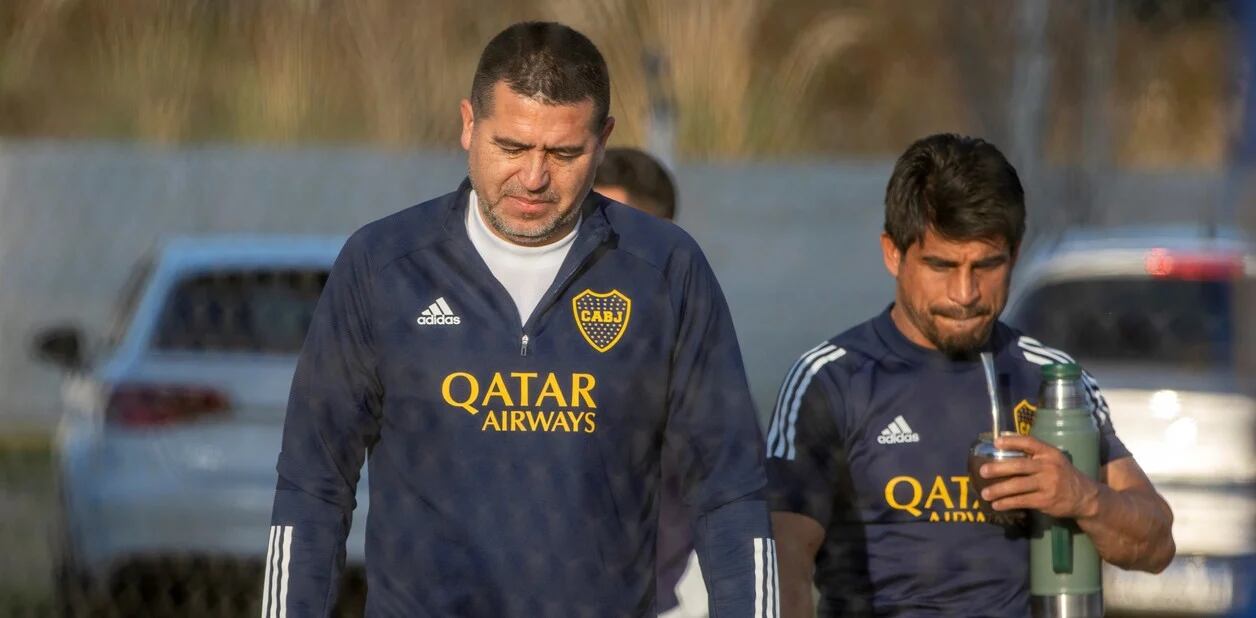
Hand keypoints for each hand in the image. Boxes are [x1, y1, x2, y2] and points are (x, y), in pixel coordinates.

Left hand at [979, 434, 1100, 518]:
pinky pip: (1022, 501)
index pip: (1029, 443)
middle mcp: (1049, 467)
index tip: (995, 442)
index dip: (1012, 441)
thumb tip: (1003, 440)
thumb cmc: (1062, 474)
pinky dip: (1007, 503)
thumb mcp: (1053, 459)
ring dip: (999, 490)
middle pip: (1020, 466)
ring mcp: (1048, 484)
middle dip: (999, 468)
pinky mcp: (1046, 500)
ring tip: (985, 493)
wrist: (1084, 496)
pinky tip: (997, 505)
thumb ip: (1033, 452)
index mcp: (1049, 453)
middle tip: (982, 472)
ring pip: (1018, 486)